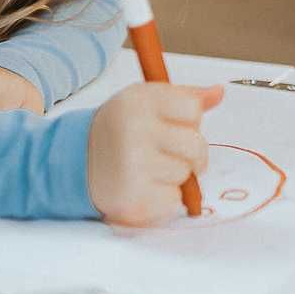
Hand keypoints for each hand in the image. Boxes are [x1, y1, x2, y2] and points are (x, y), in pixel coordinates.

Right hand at [87, 83, 223, 225]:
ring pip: (185, 175)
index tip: (172, 124)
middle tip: (165, 152)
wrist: (75, 163)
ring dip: (174, 177)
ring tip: (148, 169)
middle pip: (197, 146)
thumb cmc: (119, 130)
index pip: (193, 109)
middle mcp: (134, 129)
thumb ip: (185, 97)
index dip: (188, 121)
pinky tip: (143, 187)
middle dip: (189, 153)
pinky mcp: (133, 198)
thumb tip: (219, 92)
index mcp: (139, 100)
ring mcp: (133, 165)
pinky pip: (174, 201)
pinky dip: (163, 199)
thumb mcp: (145, 101)